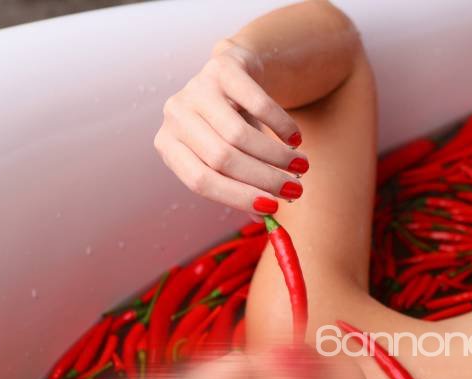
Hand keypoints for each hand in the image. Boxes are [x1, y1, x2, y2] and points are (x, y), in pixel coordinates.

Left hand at [153, 38, 307, 217]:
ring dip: (277, 156)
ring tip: (301, 166)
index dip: (238, 197)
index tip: (273, 208)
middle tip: (296, 191)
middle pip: (221, 158)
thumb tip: (266, 219)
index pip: (200, 181)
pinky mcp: (222, 66)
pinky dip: (281, 125)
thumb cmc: (233, 126)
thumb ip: (243, 187)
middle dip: (265, 179)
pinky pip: (257, 102)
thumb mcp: (231, 158)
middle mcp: (175, 115)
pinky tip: (295, 138)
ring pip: (239, 135)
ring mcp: (196, 87)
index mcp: (170, 145)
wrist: (238, 72)